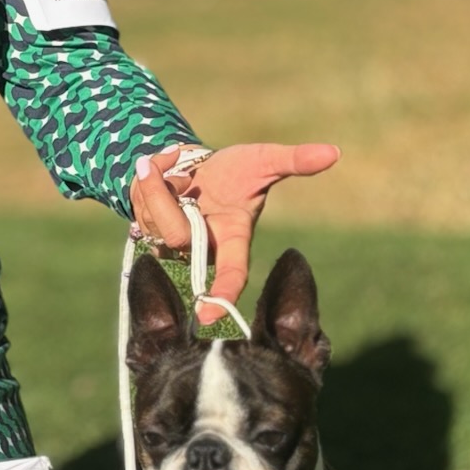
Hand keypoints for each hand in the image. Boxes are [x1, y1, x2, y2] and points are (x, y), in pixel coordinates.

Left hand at [129, 142, 339, 324]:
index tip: (208, 316)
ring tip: (180, 174)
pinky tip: (160, 173)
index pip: (232, 273)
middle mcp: (203, 249)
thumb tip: (333, 153)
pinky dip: (146, 179)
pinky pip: (137, 205)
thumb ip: (293, 160)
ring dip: (158, 183)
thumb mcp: (263, 160)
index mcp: (234, 239)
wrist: (198, 163)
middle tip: (179, 174)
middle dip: (165, 197)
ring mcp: (174, 244)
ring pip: (150, 217)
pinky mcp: (150, 232)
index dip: (223, 294)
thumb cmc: (237, 169)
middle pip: (173, 233)